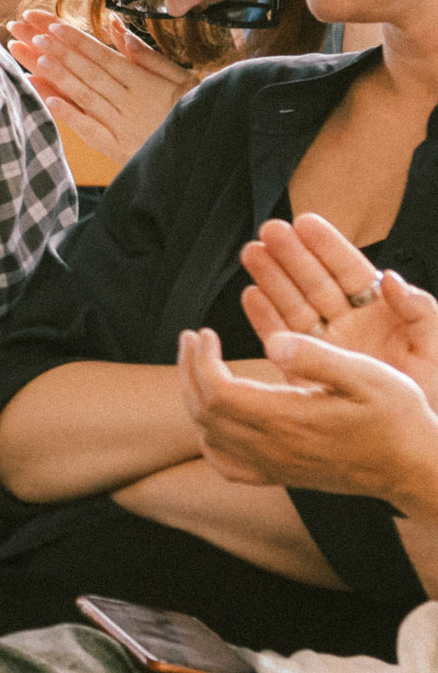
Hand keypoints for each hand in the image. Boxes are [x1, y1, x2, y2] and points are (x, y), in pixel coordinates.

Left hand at [7, 12, 195, 164]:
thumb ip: (146, 55)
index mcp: (143, 83)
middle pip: (86, 72)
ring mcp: (122, 126)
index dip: (76, 41)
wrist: (206, 153)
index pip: (102, 57)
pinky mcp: (118, 149)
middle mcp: (129, 102)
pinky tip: (49, 101)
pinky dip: (69, 115)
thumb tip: (116, 26)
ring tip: (35, 58)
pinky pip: (90, 130)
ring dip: (58, 77)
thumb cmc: (194, 109)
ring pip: (85, 96)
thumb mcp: (178, 78)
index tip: (50, 26)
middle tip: (28, 34)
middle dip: (55, 51)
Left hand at [181, 322, 437, 503]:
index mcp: (290, 419)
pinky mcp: (283, 476)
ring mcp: (276, 466)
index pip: (218, 392)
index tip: (204, 333)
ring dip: (194, 397)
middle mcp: (275, 448)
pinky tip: (213, 418)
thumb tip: (273, 342)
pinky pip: (227, 466)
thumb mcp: (370, 376)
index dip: (201, 360)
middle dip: (190, 370)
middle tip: (192, 339)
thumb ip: (319, 357)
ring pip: (209, 436)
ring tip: (197, 365)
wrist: (417, 469)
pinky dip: (208, 439)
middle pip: (205, 411)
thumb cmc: (398, 419)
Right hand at [240, 215, 437, 386]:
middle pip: (316, 283)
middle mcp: (352, 326)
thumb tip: (391, 279)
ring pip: (295, 305)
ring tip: (252, 253)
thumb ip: (422, 313)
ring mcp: (329, 347)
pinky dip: (266, 319)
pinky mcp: (310, 371)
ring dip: (272, 279)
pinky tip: (251, 296)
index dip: (328, 247)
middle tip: (268, 231)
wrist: (419, 450)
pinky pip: (284, 340)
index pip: (351, 272)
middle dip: (292, 255)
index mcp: (383, 315)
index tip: (305, 223)